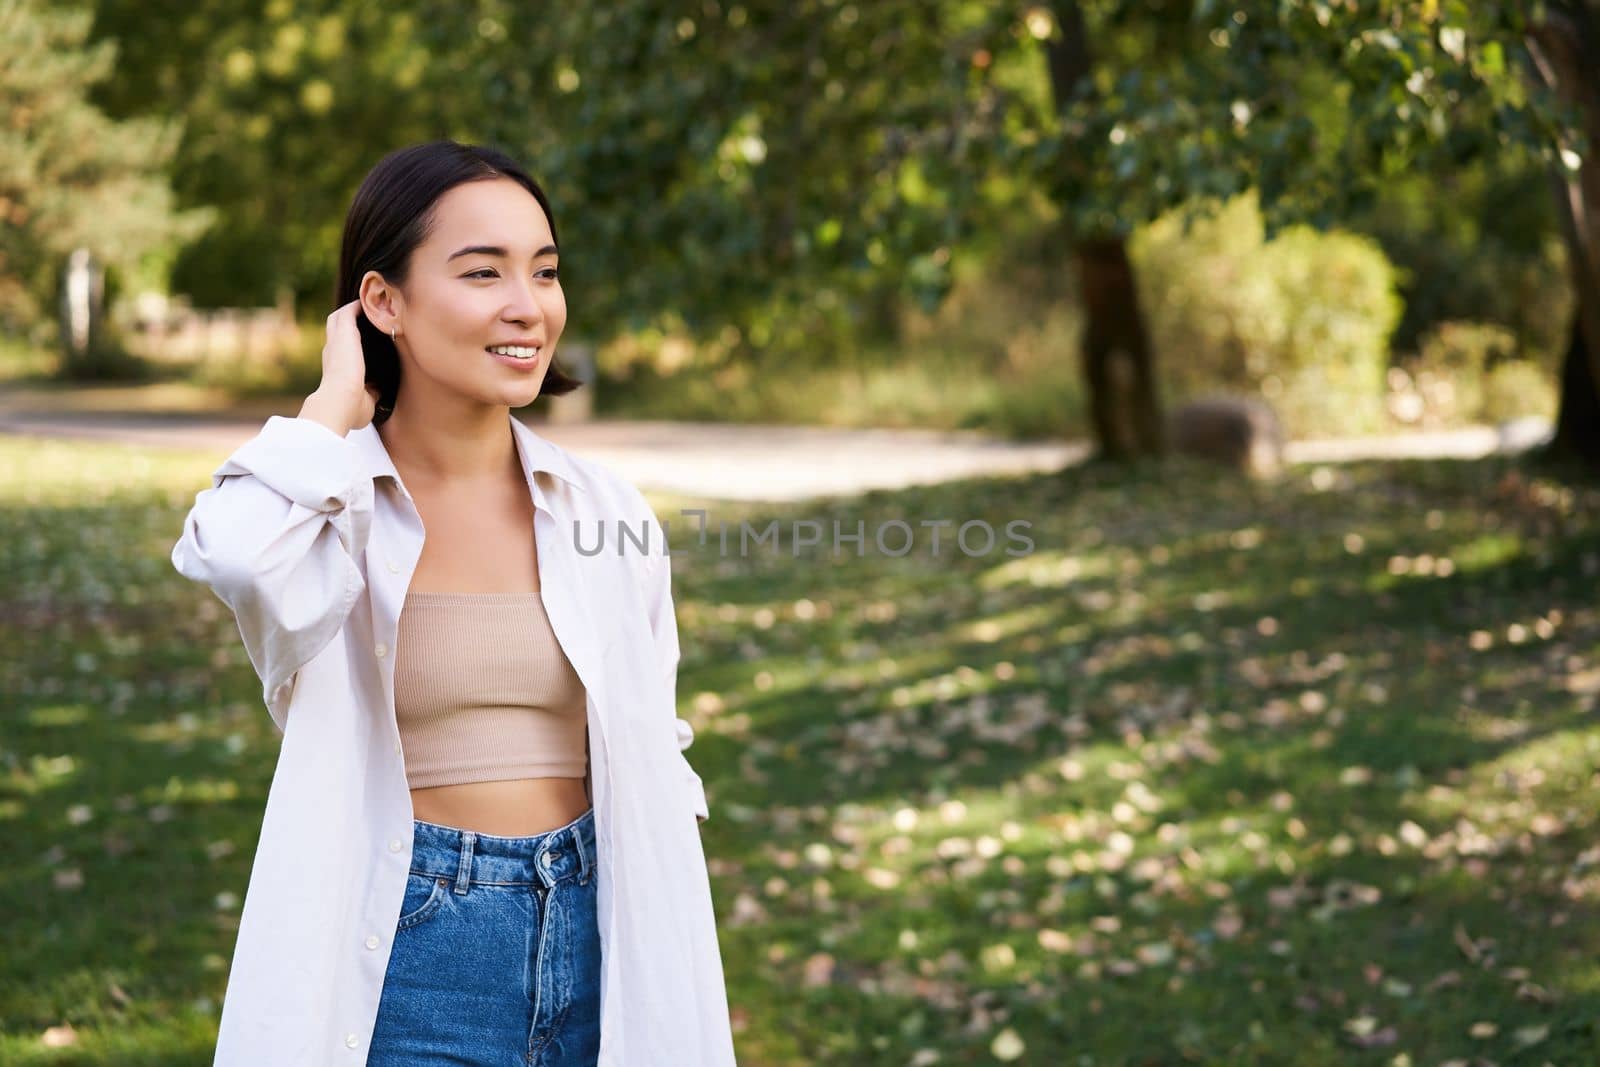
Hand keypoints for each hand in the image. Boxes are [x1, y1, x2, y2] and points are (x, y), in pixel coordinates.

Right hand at [300, 300, 380, 434]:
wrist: (339, 402)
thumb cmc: (350, 410)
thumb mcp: (363, 402)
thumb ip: (370, 393)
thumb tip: (377, 390)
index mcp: (334, 368)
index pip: (339, 350)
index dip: (347, 343)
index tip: (360, 340)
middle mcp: (331, 351)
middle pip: (334, 329)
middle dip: (346, 321)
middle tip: (364, 316)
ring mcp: (336, 341)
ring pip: (338, 317)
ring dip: (351, 310)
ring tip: (368, 304)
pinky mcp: (344, 333)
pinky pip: (349, 311)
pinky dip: (358, 305)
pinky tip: (371, 301)